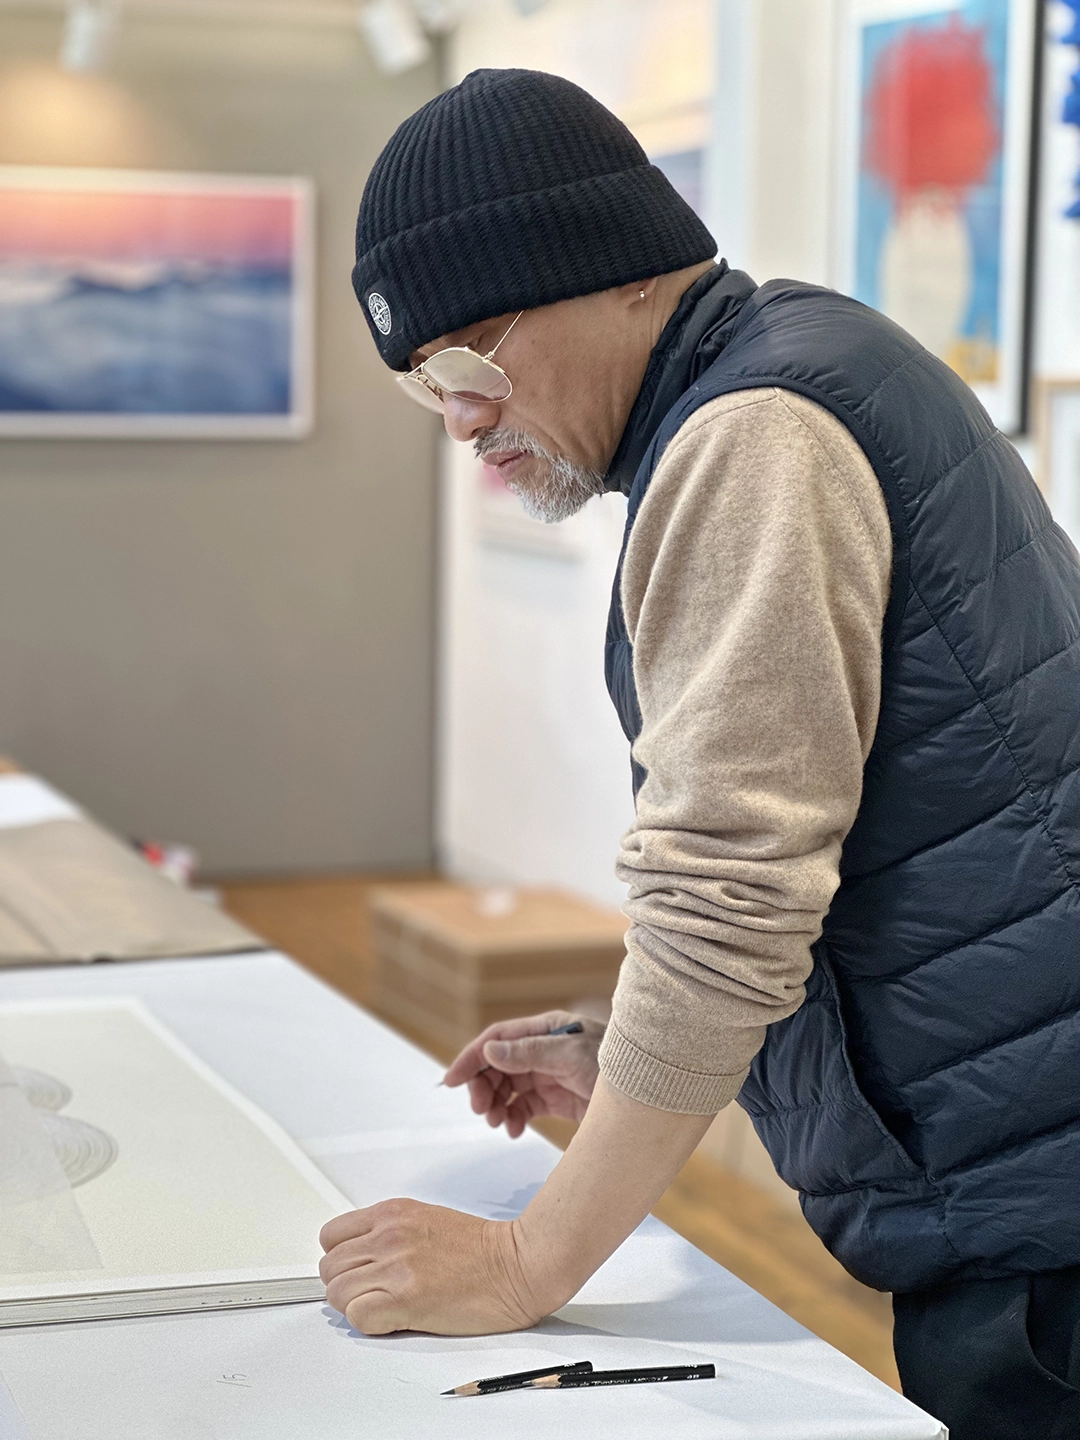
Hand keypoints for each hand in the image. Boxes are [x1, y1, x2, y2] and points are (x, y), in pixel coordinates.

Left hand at [319, 1199, 544, 1335]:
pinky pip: (358, 1317)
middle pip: (329, 1267)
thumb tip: (359, 1259)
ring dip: (356, 1306)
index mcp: (392, 1213)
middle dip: (346, 1285)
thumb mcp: (425, 1221)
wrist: (517, 1264)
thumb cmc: (481, 1249)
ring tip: (386, 1308)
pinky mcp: (406, 1298)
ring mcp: (396, 1266)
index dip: (342, 1260)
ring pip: (338, 1293)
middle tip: (373, 1295)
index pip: (331, 1236)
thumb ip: (388, 1233)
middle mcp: (389, 1235)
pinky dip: (370, 1324)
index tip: (358, 1272)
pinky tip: (394, 1320)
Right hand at [442, 1010, 604, 1136]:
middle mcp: (545, 1050)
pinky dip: (514, 1118)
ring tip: (497, 1124)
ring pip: (509, 1088)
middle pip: (499, 1065)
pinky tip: (514, 1130)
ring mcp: (551, 1075)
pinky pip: (525, 1107)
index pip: (498, 1039)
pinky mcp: (558, 1099)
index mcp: (547, 1030)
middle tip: (480, 1111)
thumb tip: (490, 1049)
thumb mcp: (572, 1057)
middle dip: (484, 1087)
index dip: (472, 1057)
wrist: (651, 1097)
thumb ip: (529, 1053)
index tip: (451, 1081)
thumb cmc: (617, 1067)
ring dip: (496, 1105)